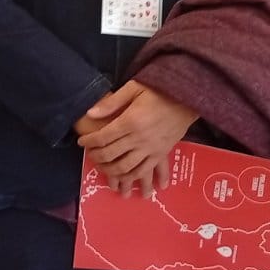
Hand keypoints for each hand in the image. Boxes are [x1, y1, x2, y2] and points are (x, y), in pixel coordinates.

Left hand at [78, 81, 196, 197]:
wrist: (187, 97)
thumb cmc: (159, 90)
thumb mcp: (134, 88)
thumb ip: (112, 102)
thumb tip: (91, 113)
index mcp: (130, 121)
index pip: (103, 137)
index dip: (89, 142)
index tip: (82, 142)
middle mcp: (139, 138)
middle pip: (111, 155)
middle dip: (97, 158)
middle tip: (90, 156)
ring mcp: (151, 148)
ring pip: (126, 168)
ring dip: (112, 172)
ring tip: (104, 170)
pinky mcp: (161, 154)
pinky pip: (145, 171)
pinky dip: (135, 179)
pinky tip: (127, 182)